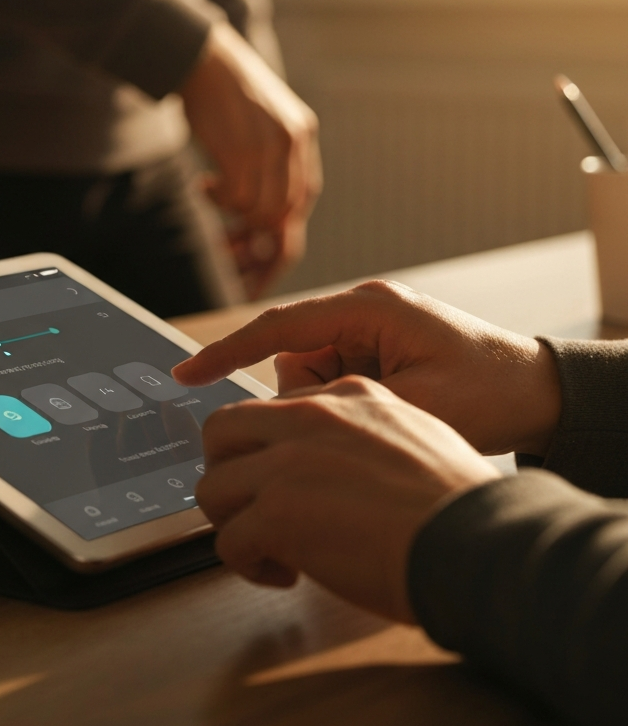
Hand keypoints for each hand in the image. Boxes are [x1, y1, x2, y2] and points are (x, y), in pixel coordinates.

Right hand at [174, 279, 561, 457]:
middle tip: (364, 415)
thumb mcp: (416, 405)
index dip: (227, 352)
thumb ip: (343, 404)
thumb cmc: (491, 392)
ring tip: (387, 410)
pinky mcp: (373, 345)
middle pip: (292, 357)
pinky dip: (344, 399)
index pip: (278, 327)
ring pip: (308, 372)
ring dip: (331, 401)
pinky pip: (330, 377)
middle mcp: (362, 310)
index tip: (187, 374)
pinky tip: (386, 407)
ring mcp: (367, 327)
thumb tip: (289, 412)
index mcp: (369, 310)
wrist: (538, 392)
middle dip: (311, 396)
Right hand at [180, 21, 321, 296]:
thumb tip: (264, 204)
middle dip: (257, 226)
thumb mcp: (262, 119)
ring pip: (262, 210)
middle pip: (286, 210)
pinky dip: (218, 200)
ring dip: (234, 212)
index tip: (254, 229)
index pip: (303, 195)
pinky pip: (238, 199)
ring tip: (211, 193)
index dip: (280, 221)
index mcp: (302, 133)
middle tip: (227, 222)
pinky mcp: (242, 150)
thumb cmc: (223, 92)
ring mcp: (270, 146)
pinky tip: (202, 183)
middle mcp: (294, 141)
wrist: (201, 58)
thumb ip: (272, 154)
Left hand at [197, 376, 499, 620]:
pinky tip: (283, 574)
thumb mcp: (416, 434)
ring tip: (268, 548)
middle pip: (222, 429)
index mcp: (346, 395)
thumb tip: (335, 466)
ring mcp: (288, 464)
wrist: (479, 541)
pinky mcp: (278, 513)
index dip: (267, 451)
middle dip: (226, 470)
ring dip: (232, 522)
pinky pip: (228, 540)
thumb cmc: (460, 505)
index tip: (278, 482)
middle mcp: (310, 419)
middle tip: (249, 506)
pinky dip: (246, 564)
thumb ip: (364, 436)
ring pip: (213, 485)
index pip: (271, 409)